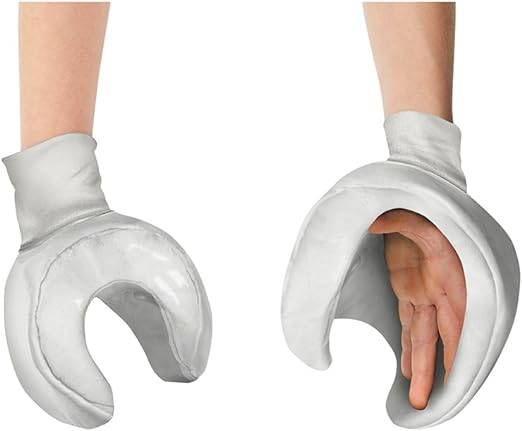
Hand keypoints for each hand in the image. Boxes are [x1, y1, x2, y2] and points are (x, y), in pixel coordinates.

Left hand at [369, 209, 465, 409]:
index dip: (454, 350)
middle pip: (436, 338)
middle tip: (422, 401)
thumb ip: (398, 220)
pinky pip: (410, 325)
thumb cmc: (424, 214)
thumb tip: (374, 221)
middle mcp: (440, 293)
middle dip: (431, 369)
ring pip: (421, 336)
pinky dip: (409, 347)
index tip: (452, 376)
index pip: (455, 322)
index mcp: (450, 280)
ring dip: (419, 365)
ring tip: (416, 394)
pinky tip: (407, 368)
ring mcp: (423, 294)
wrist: (417, 209)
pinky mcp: (409, 292)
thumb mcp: (417, 216)